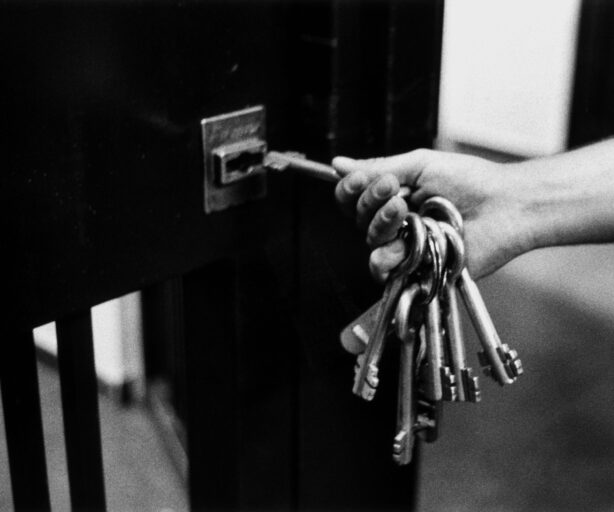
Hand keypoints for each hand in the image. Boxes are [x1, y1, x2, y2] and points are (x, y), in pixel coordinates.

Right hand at [333, 149, 531, 280]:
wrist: (504, 205)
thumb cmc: (471, 182)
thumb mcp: (420, 165)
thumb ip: (379, 167)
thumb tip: (339, 164)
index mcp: (393, 197)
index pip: (353, 199)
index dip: (349, 190)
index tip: (359, 179)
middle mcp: (396, 223)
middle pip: (357, 218)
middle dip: (370, 201)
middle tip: (393, 188)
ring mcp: (406, 246)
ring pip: (370, 241)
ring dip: (381, 223)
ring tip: (405, 209)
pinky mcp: (417, 268)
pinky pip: (384, 268)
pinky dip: (386, 257)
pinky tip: (402, 240)